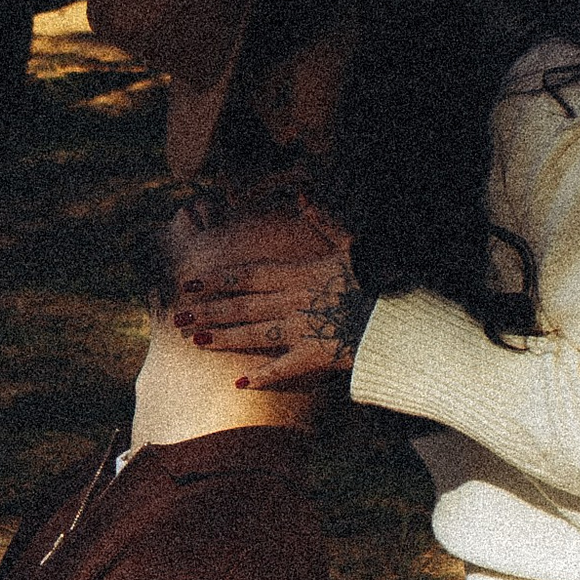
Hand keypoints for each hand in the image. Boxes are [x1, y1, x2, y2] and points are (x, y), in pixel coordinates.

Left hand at [180, 210, 365, 385]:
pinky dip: (263, 376)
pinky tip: (240, 383)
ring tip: (196, 342)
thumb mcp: (352, 243)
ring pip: (255, 334)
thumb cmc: (378, 277)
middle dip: (209, 311)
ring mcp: (305, 329)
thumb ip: (324, 220)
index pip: (249, 275)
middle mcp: (295, 300)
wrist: (401, 313)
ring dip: (224, 338)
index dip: (217, 279)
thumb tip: (304, 196)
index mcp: (301, 273)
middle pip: (243, 305)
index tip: (189, 283)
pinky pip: (286, 368)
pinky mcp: (318, 355)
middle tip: (178, 318)